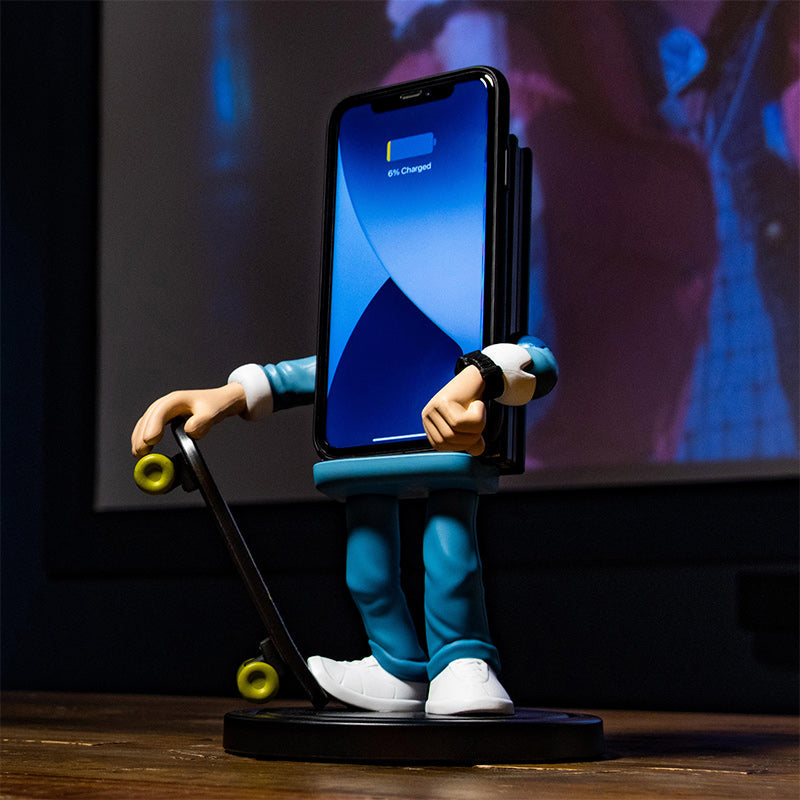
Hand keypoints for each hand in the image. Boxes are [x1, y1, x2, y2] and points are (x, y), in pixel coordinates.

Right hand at [131, 384, 245, 456]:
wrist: (220, 401)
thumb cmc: (215, 405)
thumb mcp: (212, 413)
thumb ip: (202, 422)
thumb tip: (189, 431)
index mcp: (177, 399)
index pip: (161, 411)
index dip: (154, 425)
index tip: (151, 440)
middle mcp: (168, 403)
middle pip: (149, 418)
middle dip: (142, 435)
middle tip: (141, 453)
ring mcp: (164, 410)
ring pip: (145, 422)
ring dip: (139, 438)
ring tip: (138, 454)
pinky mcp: (165, 418)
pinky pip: (149, 426)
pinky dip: (143, 437)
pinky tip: (143, 449)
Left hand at [421, 366, 486, 455]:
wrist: (478, 377)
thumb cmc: (472, 404)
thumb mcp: (470, 427)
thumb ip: (472, 442)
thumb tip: (477, 451)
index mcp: (429, 425)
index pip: (441, 446)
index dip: (461, 443)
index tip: (472, 430)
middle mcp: (427, 416)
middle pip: (448, 440)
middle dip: (471, 437)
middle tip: (480, 420)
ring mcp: (433, 407)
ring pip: (455, 432)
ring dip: (477, 427)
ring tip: (479, 412)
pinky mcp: (443, 400)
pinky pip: (461, 422)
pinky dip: (478, 417)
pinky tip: (479, 404)